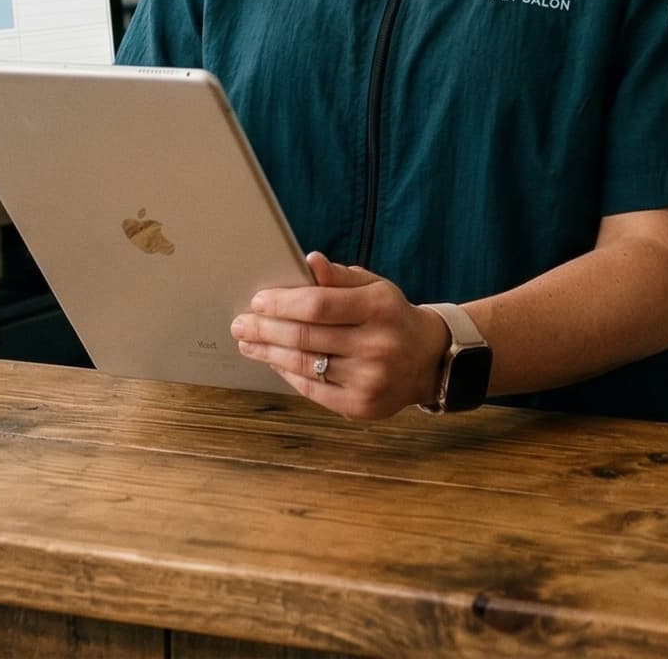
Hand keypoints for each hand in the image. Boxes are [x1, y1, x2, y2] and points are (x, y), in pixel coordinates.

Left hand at [231, 252, 448, 419]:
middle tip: (241, 324)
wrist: (426, 359)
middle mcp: (376, 345)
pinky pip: (312, 390)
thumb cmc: (391, 317)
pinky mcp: (360, 406)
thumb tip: (309, 261)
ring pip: (304, 366)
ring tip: (249, 343)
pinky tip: (273, 362)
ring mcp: (369, 380)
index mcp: (379, 308)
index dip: (282, 303)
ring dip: (269, 354)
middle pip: (305, 338)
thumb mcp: (375, 287)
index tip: (258, 301)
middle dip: (265, 330)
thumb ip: (339, 277)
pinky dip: (287, 374)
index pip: (318, 305)